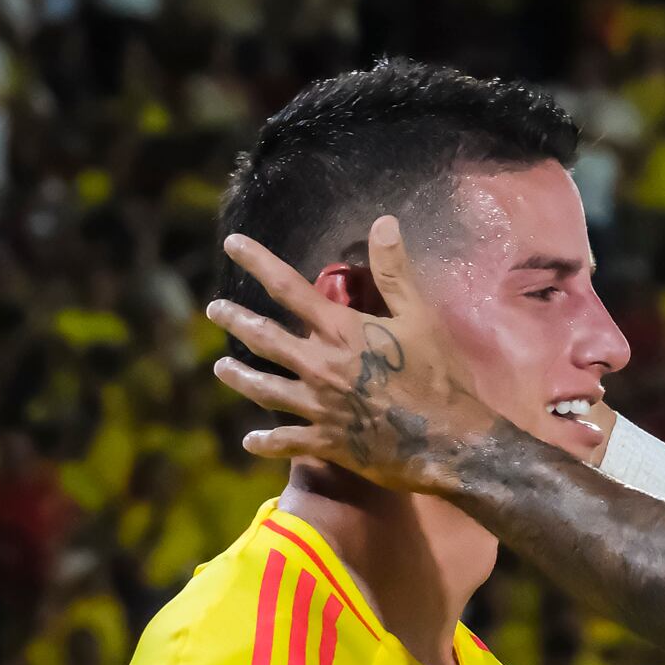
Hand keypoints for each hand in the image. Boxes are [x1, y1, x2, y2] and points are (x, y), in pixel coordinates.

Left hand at [208, 217, 505, 493]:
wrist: (451, 441)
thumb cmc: (440, 376)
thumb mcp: (422, 317)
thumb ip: (395, 272)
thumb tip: (383, 222)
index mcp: (341, 331)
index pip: (288, 288)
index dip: (257, 262)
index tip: (232, 244)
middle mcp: (320, 366)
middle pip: (265, 338)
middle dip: (236, 320)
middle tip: (214, 310)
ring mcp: (320, 406)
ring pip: (265, 389)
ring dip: (239, 377)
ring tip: (220, 368)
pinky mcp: (328, 442)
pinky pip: (286, 440)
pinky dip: (266, 441)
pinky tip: (250, 441)